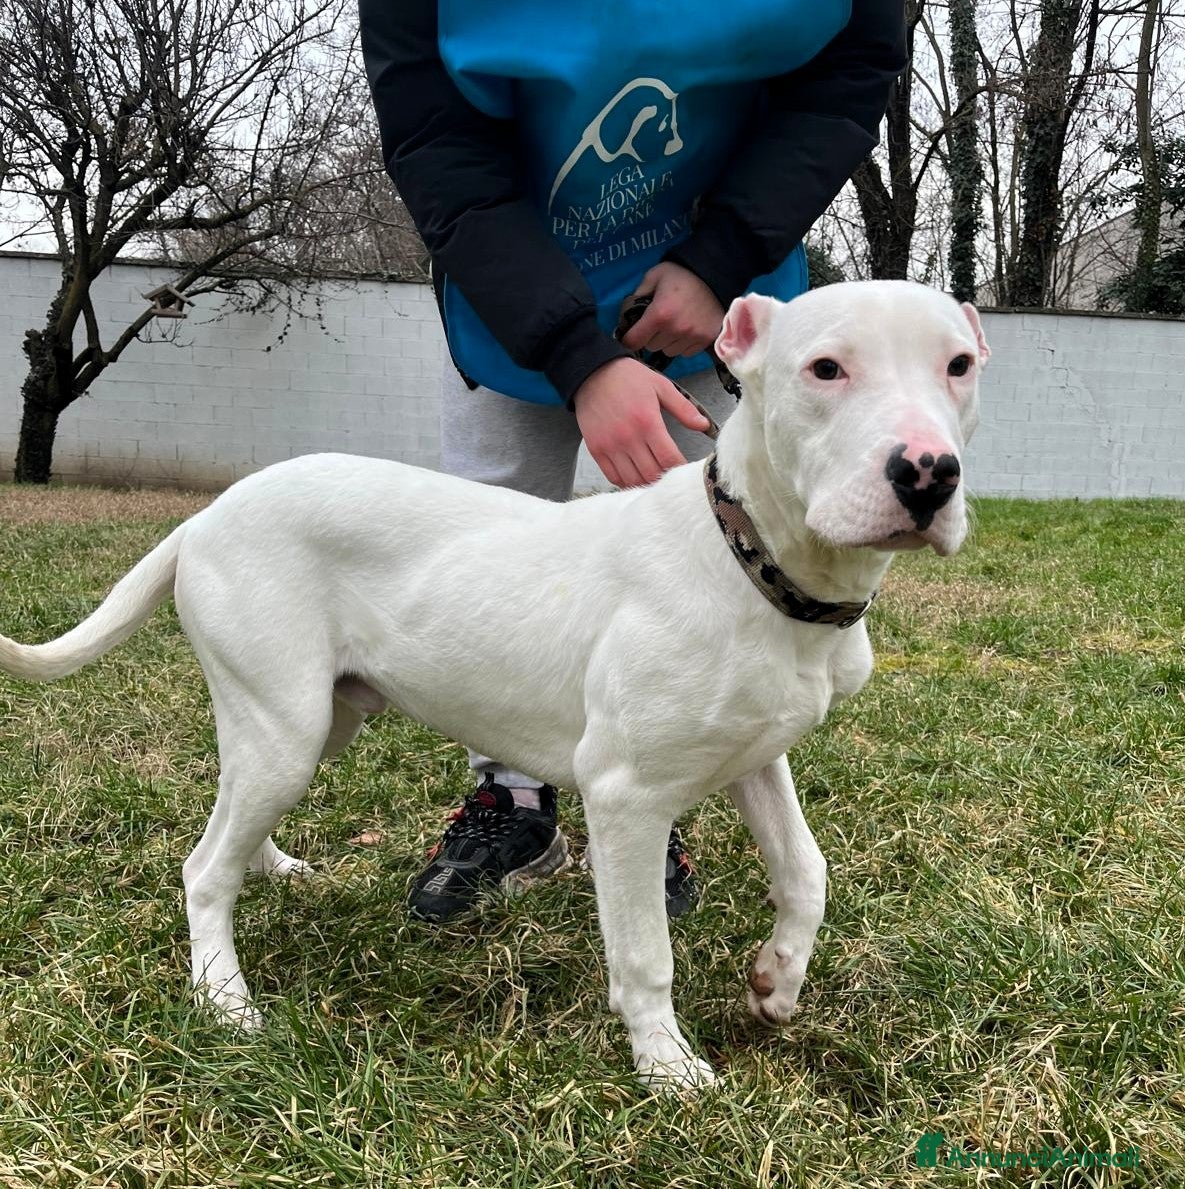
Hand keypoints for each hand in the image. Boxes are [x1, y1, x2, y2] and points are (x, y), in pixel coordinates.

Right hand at [573, 357, 710, 487]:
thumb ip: (684, 408)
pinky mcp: (596, 450)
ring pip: (633, 480)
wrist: (592, 372)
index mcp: (648, 422)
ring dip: (646, 482)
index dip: (679, 468)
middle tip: (671, 473)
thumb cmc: (628, 378)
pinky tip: (635, 474)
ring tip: (654, 476)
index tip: (685, 467)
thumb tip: (704, 425)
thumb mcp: (661, 386)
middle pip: (652, 474)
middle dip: (664, 477)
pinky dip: (626, 481)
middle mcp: (628, 438)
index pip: (668, 458)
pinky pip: (613, 477)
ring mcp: (610, 446)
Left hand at [620, 262, 724, 357]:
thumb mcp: (654, 276)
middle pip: (651, 347)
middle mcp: (675, 330)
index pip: (634, 341)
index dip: (629, 338)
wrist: (716, 275)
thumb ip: (638, 294)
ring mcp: (692, 337)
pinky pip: (685, 352)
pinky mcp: (705, 340)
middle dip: (650, 336)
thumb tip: (629, 312)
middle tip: (657, 323)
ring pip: (668, 351)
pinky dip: (683, 344)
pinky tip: (687, 329)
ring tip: (674, 325)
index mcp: (659, 315)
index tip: (631, 334)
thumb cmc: (682, 275)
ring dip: (667, 342)